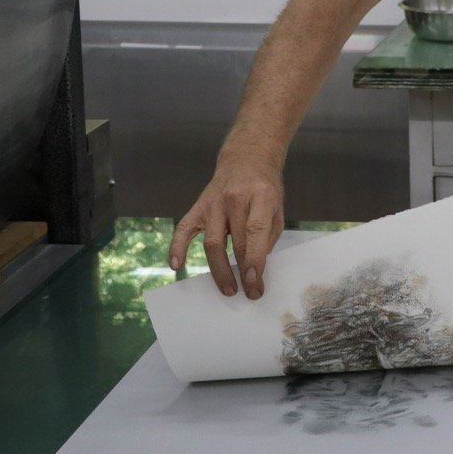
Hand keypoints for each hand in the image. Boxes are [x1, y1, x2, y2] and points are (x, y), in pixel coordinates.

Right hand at [169, 159, 284, 298]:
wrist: (246, 160)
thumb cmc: (265, 189)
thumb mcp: (276, 208)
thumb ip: (267, 236)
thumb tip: (256, 269)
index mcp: (260, 196)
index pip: (255, 231)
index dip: (255, 259)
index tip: (255, 282)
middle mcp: (235, 198)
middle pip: (235, 241)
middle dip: (242, 271)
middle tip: (248, 293)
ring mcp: (214, 202)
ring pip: (212, 242)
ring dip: (219, 269)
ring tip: (228, 289)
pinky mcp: (198, 206)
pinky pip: (184, 229)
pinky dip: (177, 247)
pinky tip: (176, 266)